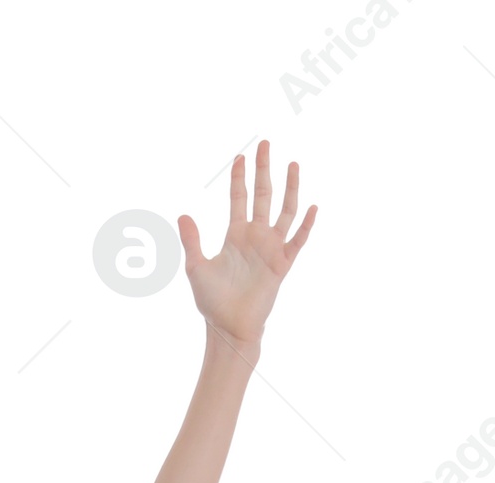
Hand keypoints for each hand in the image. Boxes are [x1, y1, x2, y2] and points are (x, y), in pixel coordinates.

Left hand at [178, 141, 314, 355]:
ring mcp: (270, 249)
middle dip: (264, 170)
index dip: (239, 178)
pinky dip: (305, 225)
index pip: (238, 198)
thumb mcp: (196, 268)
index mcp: (235, 235)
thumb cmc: (211, 301)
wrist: (228, 327)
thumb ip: (191, 241)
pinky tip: (312, 207)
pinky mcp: (281, 265)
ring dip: (289, 188)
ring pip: (284, 211)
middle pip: (262, 195)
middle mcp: (255, 237)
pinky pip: (297, 241)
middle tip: (266, 144)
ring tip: (293, 164)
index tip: (241, 156)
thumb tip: (182, 214)